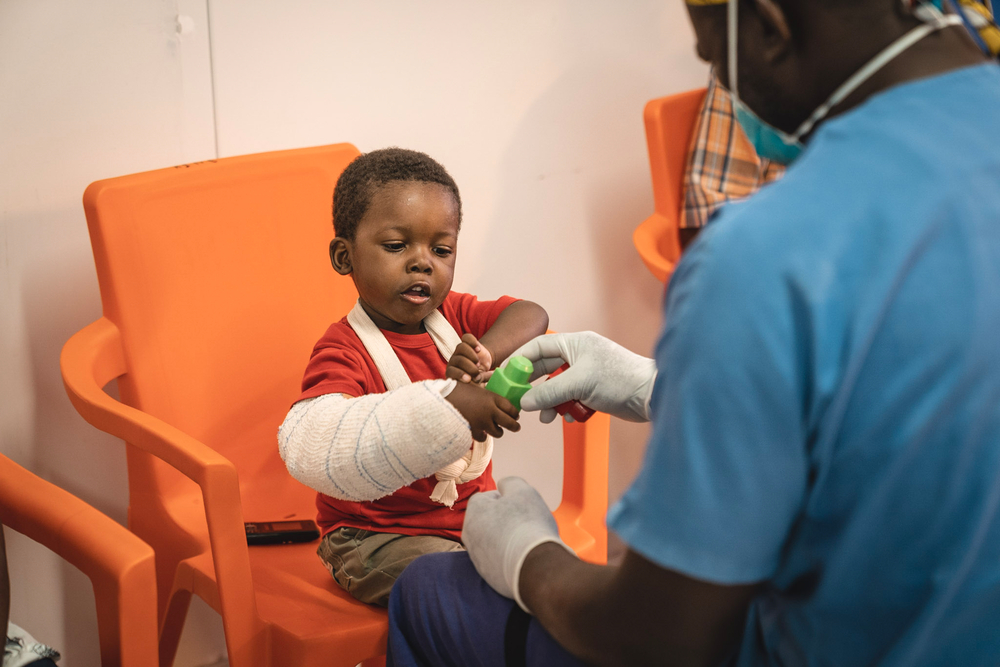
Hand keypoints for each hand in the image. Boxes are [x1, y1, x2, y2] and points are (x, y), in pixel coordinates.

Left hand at [446, 333, 493, 383]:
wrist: (482, 366)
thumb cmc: (478, 377)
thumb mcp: (479, 381)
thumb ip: (478, 380)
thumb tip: (477, 378)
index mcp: (452, 373)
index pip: (451, 371)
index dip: (459, 374)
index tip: (469, 379)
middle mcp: (453, 361)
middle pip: (458, 360)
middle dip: (469, 367)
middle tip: (477, 372)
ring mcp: (459, 350)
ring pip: (461, 347)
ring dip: (471, 355)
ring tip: (478, 363)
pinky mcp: (467, 342)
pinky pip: (467, 337)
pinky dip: (473, 342)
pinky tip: (478, 349)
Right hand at [446, 381, 518, 441]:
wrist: (442, 399)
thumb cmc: (457, 391)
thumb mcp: (476, 389)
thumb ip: (486, 396)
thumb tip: (494, 403)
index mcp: (491, 397)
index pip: (510, 407)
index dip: (515, 413)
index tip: (516, 415)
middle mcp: (490, 410)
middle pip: (509, 422)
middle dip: (514, 426)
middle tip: (516, 427)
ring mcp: (483, 422)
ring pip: (498, 432)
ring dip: (498, 431)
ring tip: (496, 430)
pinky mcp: (474, 431)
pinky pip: (484, 438)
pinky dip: (483, 436)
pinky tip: (481, 432)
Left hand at [462, 477, 571, 611]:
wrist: (535, 567)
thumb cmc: (528, 524)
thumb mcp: (523, 490)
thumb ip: (510, 483)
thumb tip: (504, 488)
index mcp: (475, 510)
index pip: (490, 497)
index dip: (509, 500)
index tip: (522, 508)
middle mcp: (470, 533)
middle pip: (491, 520)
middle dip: (507, 521)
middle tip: (526, 525)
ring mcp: (477, 557)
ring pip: (494, 542)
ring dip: (508, 540)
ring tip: (527, 543)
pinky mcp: (487, 576)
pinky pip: (499, 561)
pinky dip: (509, 558)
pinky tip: (523, 559)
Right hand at [512, 331, 656, 422]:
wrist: (651, 395)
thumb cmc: (619, 379)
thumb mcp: (579, 384)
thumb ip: (549, 392)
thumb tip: (525, 402)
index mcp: (575, 343)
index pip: (538, 346)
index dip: (520, 359)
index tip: (505, 375)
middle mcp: (579, 355)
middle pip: (545, 368)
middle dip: (532, 386)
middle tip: (518, 399)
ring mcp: (586, 373)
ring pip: (556, 386)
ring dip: (549, 402)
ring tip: (546, 417)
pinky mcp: (593, 390)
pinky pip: (570, 397)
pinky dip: (565, 408)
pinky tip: (567, 419)